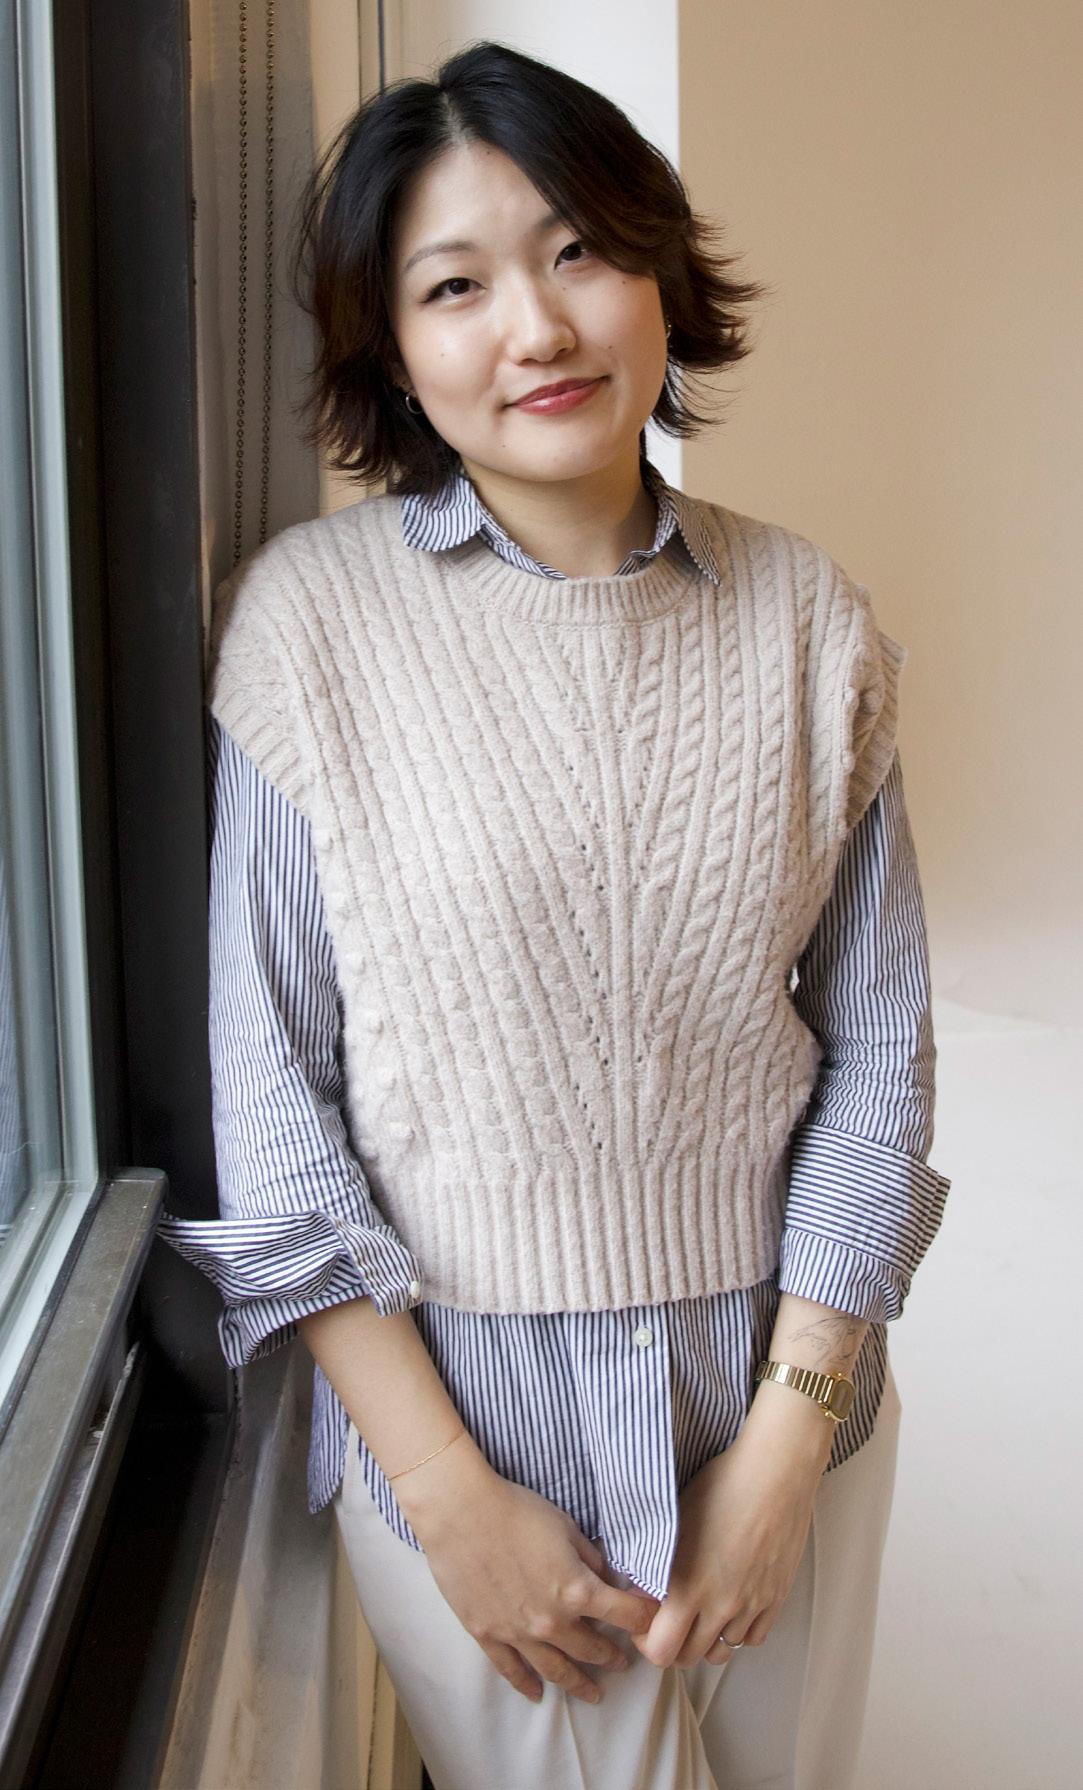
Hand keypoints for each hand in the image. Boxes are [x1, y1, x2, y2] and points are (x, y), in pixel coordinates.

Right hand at [415, 1472, 661, 1703]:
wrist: (461, 1513)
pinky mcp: (487, 1635)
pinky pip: (512, 1671)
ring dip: (578, 1684)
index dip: (644, 1619)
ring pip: (556, 1670)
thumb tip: (605, 1578)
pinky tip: (537, 1694)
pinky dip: (527, 1685)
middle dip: (612, 1657)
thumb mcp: (567, 1528)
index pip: (626, 1616)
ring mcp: (518, 1634)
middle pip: (592, 1650)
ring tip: (593, 1694)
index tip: (652, 1624)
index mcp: (578, 1591)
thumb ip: (591, 1559)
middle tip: (622, 1664)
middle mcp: (553, 1621)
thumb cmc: (516, 1511)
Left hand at [631, 1431, 818, 1669]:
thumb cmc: (722, 1485)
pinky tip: (730, 1609)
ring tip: (699, 1614)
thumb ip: (656, 1563)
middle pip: (689, 1658)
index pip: (660, 1650)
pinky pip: (753, 1638)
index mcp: (689, 1587)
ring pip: (722, 1652)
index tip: (643, 1622)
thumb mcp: (675, 1521)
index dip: (645, 1641)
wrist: (775, 1473)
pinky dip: (737, 1632)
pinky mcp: (776, 1598)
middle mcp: (720, 1605)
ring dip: (706, 1640)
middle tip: (668, 1620)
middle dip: (673, 1644)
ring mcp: (751, 1605)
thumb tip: (642, 1589)